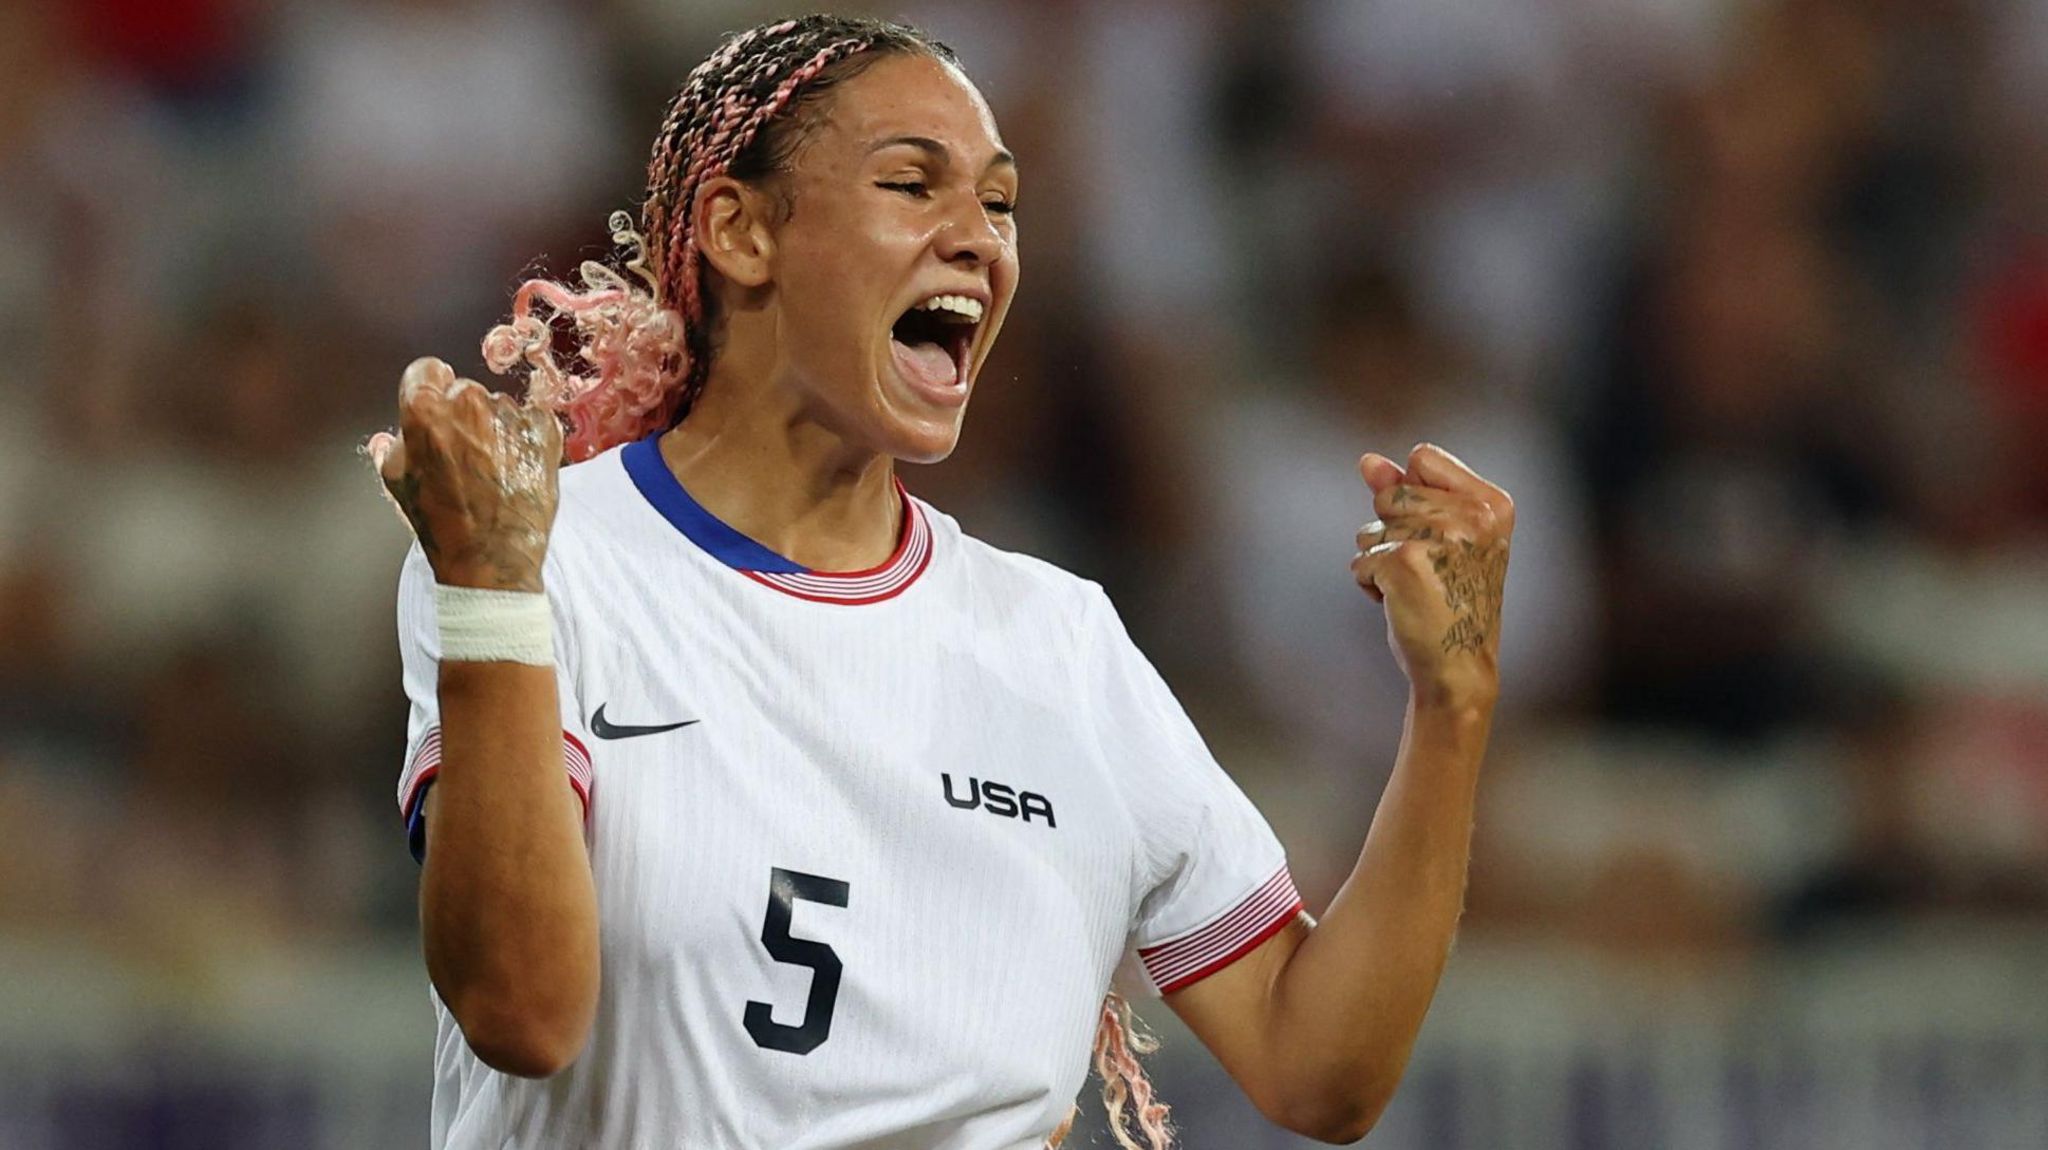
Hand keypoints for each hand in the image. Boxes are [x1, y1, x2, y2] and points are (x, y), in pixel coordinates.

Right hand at [371, 357, 562, 591]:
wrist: (492, 559)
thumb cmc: (442, 525)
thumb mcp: (398, 485)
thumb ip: (390, 449)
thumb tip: (386, 435)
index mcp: (425, 409)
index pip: (425, 370)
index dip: (429, 387)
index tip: (436, 401)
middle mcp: (469, 402)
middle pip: (463, 390)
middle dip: (462, 414)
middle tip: (464, 452)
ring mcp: (510, 414)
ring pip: (499, 405)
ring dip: (496, 427)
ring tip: (493, 468)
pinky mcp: (545, 431)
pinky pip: (532, 420)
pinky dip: (526, 438)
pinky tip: (517, 467)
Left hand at [1349, 444, 1513, 706]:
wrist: (1458, 669)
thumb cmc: (1450, 601)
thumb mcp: (1439, 538)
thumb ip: (1406, 490)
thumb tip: (1366, 460)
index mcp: (1493, 503)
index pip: (1423, 456)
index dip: (1413, 494)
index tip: (1439, 535)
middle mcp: (1473, 516)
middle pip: (1389, 492)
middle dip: (1392, 531)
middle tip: (1428, 570)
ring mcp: (1439, 537)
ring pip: (1370, 527)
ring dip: (1380, 560)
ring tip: (1417, 588)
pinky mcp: (1404, 563)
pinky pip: (1361, 560)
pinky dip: (1370, 585)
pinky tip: (1402, 605)